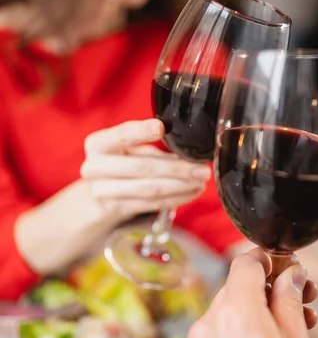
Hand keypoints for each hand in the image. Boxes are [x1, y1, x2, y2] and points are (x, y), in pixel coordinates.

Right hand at [81, 119, 210, 222]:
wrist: (95, 200)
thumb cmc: (118, 168)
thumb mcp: (127, 153)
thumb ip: (149, 149)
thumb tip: (188, 152)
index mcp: (98, 144)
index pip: (121, 135)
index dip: (141, 131)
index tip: (161, 127)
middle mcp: (95, 166)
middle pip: (142, 167)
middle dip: (177, 169)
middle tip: (202, 169)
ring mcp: (102, 191)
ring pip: (149, 188)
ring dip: (180, 187)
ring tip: (200, 183)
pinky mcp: (115, 209)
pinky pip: (150, 204)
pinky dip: (174, 199)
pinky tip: (190, 193)